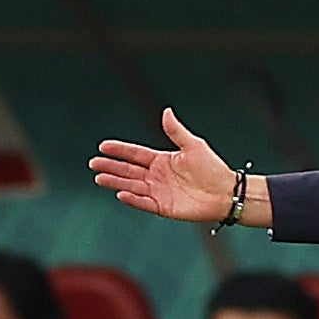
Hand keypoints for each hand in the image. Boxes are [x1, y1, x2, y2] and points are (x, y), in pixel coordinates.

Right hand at [92, 110, 240, 226]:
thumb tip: (166, 111)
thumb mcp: (193, 145)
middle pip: (128, 170)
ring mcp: (158, 192)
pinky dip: (133, 199)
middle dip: (111, 167)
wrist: (225, 192)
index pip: (135, 154)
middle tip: (93, 163)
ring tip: (99, 178)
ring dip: (115, 182)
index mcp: (161, 160)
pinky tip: (120, 193)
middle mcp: (156, 176)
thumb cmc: (212, 168)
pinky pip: (144, 203)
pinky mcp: (163, 207)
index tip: (103, 146)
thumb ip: (176, 131)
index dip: (119, 150)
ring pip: (131, 186)